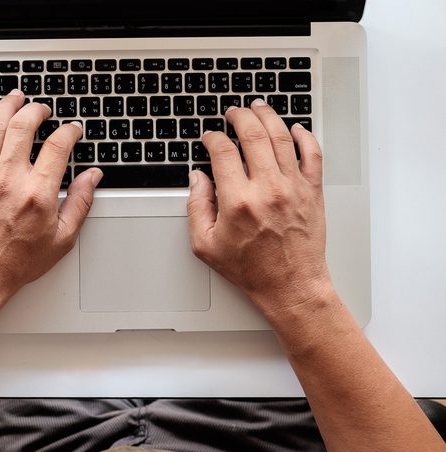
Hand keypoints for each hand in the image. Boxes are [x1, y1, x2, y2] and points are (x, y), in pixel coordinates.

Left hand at [0, 90, 102, 309]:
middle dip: (37, 110)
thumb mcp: (62, 238)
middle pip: (23, 125)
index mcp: (38, 193)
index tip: (72, 130)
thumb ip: (80, 203)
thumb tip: (92, 178)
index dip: (69, 131)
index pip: (58, 146)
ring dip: (7, 106)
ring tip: (16, 98)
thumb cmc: (16, 262)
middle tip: (44, 109)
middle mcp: (10, 179)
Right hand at [187, 99, 331, 316]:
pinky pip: (312, 153)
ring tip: (258, 108)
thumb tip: (197, 179)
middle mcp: (267, 189)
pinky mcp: (312, 191)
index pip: (223, 152)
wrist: (290, 286)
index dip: (213, 138)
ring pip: (281, 137)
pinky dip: (305, 135)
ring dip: (268, 117)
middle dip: (239, 117)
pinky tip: (295, 128)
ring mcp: (293, 187)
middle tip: (233, 113)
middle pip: (253, 135)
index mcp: (238, 201)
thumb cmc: (251, 269)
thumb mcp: (206, 245)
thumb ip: (197, 207)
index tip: (210, 138)